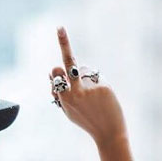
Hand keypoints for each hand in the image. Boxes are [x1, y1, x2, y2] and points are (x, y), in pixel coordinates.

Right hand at [49, 26, 127, 146]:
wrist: (107, 131)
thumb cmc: (86, 119)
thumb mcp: (69, 109)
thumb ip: (62, 91)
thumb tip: (55, 71)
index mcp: (64, 100)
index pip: (56, 77)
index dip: (56, 71)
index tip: (54, 46)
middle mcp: (74, 92)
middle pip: (67, 64)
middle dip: (64, 46)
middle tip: (59, 29)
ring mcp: (89, 89)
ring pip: (83, 69)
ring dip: (84, 76)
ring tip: (91, 95)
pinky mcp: (102, 86)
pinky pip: (96, 77)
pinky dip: (98, 84)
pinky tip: (102, 98)